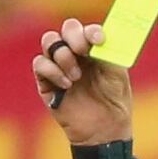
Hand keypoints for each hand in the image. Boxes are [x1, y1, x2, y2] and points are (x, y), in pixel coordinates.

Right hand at [32, 16, 133, 146]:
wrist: (104, 130)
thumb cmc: (114, 101)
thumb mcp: (117, 75)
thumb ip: (108, 53)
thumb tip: (98, 39)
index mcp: (94, 48)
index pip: (87, 29)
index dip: (91, 31)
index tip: (98, 40)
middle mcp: (75, 53)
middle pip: (67, 29)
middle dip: (73, 36)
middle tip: (82, 50)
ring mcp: (59, 65)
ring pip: (49, 41)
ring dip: (63, 55)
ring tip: (77, 76)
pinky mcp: (46, 81)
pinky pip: (40, 63)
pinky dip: (52, 71)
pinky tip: (67, 85)